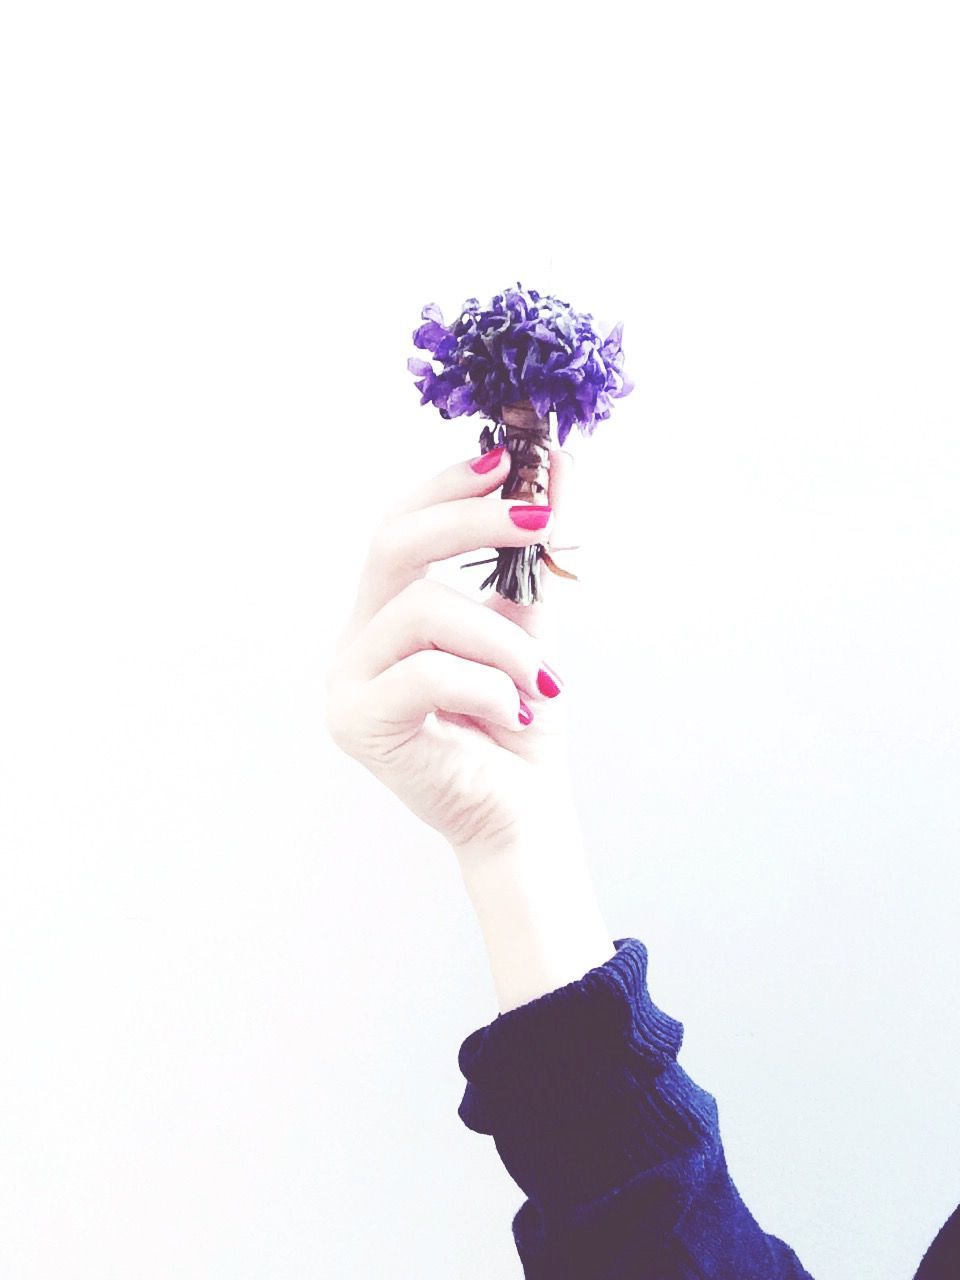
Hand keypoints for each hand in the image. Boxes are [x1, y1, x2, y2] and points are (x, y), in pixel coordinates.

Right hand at [323, 445, 579, 859]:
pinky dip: (487, 685)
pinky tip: (515, 713)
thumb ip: (532, 559)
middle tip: (542, 517)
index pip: (399, 526)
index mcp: (385, 615)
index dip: (448, 487)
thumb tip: (559, 469)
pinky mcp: (357, 722)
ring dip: (503, 639)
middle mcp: (355, 641)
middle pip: (392, 544)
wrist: (520, 816)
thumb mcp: (528, 628)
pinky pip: (425, 672)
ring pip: (423, 609)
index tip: (509, 459)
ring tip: (542, 680)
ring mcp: (347, 681)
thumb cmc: (518, 723)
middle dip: (472, 521)